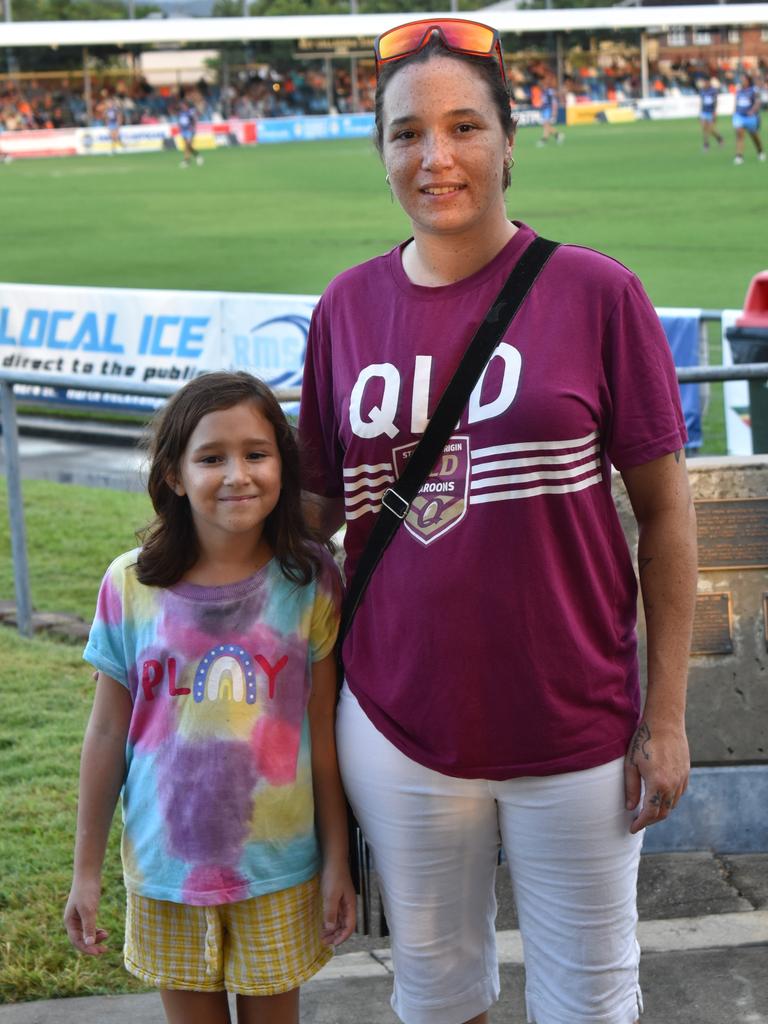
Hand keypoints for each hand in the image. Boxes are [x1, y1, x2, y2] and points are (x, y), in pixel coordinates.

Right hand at [63, 878, 108, 954]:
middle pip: (80, 940)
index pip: (76, 941)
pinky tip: (104, 932)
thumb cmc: (87, 891)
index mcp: (69, 922)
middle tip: (105, 950)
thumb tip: (89, 944)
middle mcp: (72, 921)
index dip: (87, 948)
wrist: (88, 874)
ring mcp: (78, 917)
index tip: (99, 952)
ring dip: (95, 938)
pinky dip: (96, 931)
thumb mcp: (89, 910)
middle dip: (92, 946)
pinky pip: (89, 927)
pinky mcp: (85, 912)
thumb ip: (89, 927)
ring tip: (107, 936)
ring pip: (85, 934)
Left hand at [319, 859, 355, 946]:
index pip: (349, 927)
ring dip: (332, 930)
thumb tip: (331, 929)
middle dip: (336, 936)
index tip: (332, 944)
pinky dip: (330, 921)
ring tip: (322, 936)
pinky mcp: (336, 897)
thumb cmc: (334, 876)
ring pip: (339, 920)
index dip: (342, 937)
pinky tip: (322, 924)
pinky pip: (335, 914)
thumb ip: (331, 912)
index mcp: (350, 906)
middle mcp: (348, 906)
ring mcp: (342, 901)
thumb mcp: (331, 895)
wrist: (333, 860)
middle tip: (324, 942)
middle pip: (345, 925)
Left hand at [624, 719, 689, 834]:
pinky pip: (678, 794)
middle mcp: (673, 785)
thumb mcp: (631, 764)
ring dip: (660, 811)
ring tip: (647, 811)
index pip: (650, 813)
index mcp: (658, 784)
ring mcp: (682, 780)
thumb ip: (631, 788)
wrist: (665, 723)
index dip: (641, 823)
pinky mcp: (686, 773)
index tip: (632, 828)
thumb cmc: (643, 741)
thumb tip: (631, 807)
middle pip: (663, 812)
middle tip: (638, 822)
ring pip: (672, 804)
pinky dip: (669, 800)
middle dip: (650, 820)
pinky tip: (659, 797)